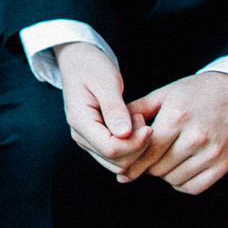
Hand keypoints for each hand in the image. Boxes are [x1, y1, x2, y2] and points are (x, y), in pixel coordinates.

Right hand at [55, 41, 150, 175]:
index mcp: (79, 121)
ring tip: (138, 121)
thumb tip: (124, 134)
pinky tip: (136, 128)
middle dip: (138, 148)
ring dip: (137, 149)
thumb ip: (114, 108)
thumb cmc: (91, 67)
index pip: (111, 149)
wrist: (78, 61)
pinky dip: (133, 149)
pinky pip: (118, 158)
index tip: (148, 125)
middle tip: (143, 120)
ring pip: (119, 165)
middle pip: (116, 162)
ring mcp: (88, 141)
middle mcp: (81, 136)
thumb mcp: (105, 81)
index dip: (135, 144)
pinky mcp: (96, 142)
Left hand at [121, 71, 227, 194]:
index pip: (146, 149)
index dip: (132, 159)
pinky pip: (195, 187)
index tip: (123, 164)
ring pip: (174, 179)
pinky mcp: (224, 165)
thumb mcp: (164, 94)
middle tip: (143, 158)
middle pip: (158, 167)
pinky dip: (181, 183)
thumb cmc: (195, 92)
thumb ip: (137, 110)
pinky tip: (177, 169)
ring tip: (161, 161)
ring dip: (163, 174)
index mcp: (177, 117)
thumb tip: (113, 129)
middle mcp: (195, 137)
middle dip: (145, 165)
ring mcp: (212, 153)